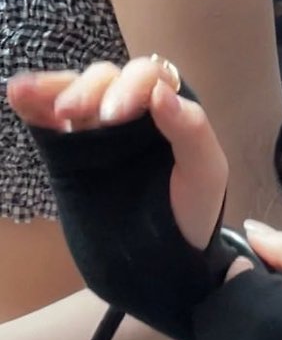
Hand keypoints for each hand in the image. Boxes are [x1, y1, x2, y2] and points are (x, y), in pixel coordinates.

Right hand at [8, 56, 226, 252]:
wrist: (161, 262)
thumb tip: (160, 91)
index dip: (130, 87)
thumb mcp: (206, 172)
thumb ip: (191, 130)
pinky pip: (47, 121)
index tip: (114, 116)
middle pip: (106, 79)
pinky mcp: (67, 153)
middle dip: (89, 90)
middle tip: (74, 112)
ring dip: (54, 88)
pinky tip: (17, 93)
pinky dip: (32, 102)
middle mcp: (130, 111)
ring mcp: (95, 131)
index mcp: (167, 108)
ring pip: (75, 92)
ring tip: (28, 90)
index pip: (146, 77)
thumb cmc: (192, 211)